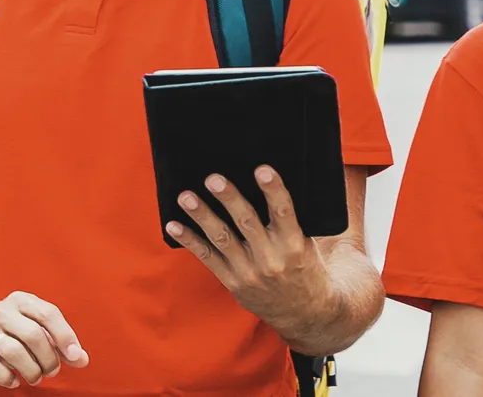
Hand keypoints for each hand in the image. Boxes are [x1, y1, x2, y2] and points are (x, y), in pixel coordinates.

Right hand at [0, 291, 88, 387]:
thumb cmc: (2, 333)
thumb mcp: (29, 329)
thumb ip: (56, 342)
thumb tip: (81, 359)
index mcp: (19, 301)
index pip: (48, 313)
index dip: (65, 336)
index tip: (75, 356)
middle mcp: (0, 311)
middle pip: (33, 334)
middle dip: (48, 358)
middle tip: (52, 371)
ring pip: (14, 351)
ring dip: (31, 369)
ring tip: (35, 377)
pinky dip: (8, 377)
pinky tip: (14, 380)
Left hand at [165, 166, 337, 335]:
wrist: (305, 313)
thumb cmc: (305, 268)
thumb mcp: (308, 244)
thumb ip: (290, 221)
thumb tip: (267, 182)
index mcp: (295, 245)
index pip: (284, 212)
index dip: (273, 190)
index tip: (262, 169)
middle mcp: (271, 259)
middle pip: (247, 223)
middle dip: (229, 199)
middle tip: (213, 178)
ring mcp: (249, 272)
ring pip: (222, 238)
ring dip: (202, 216)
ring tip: (186, 197)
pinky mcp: (233, 282)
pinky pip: (208, 258)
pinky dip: (190, 241)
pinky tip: (174, 225)